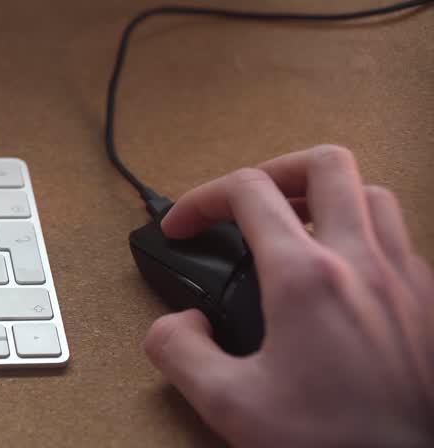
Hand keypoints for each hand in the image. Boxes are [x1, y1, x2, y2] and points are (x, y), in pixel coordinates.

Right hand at [144, 145, 433, 446]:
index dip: (200, 199)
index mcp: (308, 277)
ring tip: (295, 228)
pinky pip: (401, 242)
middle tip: (247, 202)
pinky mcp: (432, 307)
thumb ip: (179, 352)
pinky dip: (365, 239)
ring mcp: (408, 281)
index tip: (182, 227)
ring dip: (328, 198)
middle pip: (325, 165)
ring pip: (373, 195)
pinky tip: (343, 278)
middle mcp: (364, 263)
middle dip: (275, 171)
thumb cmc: (341, 444)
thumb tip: (175, 325)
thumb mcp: (231, 406)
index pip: (247, 191)